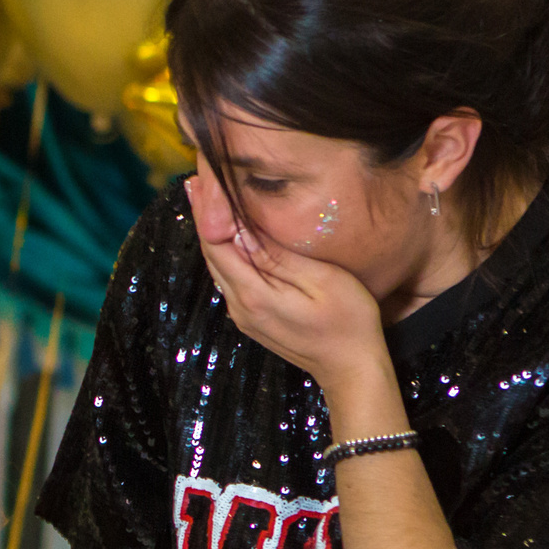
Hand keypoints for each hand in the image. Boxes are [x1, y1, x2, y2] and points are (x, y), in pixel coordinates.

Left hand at [182, 170, 391, 404]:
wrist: (350, 370)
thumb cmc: (348, 321)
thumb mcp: (321, 280)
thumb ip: (278, 257)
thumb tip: (241, 229)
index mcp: (253, 295)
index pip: (216, 244)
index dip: (208, 209)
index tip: (203, 178)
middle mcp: (239, 307)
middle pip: (211, 254)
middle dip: (204, 215)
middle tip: (198, 179)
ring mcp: (243, 315)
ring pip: (219, 267)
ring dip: (211, 232)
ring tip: (205, 196)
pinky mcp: (251, 318)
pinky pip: (230, 279)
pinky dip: (224, 252)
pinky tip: (229, 233)